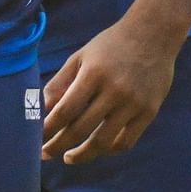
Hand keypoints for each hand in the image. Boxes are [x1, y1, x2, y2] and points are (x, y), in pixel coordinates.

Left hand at [40, 18, 184, 164]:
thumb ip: (60, 82)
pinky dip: (108, 150)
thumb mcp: (81, 56)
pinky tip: (97, 149)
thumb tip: (43, 111)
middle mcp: (114, 90)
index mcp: (93, 74)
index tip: (36, 140)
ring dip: (83, 155)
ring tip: (70, 157)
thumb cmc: (111, 44)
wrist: (154, 34)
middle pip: (81, 129)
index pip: (65, 111)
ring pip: (103, 142)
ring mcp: (134, 103)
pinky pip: (126, 142)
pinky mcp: (149, 112)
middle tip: (46, 154)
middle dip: (58, 146)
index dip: (48, 130)